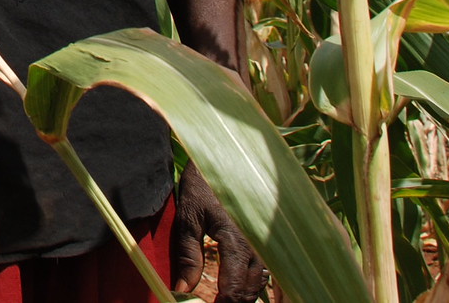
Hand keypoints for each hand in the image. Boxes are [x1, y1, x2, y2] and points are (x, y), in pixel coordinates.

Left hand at [171, 162, 263, 301]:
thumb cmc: (202, 187)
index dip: (226, 302)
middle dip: (236, 302)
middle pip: (250, 287)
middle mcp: (256, 243)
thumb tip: (182, 289)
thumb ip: (188, 254)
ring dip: (246, 296)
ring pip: (260, 281)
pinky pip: (266, 270)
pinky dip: (256, 284)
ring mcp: (263, 241)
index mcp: (236, 238)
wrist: (220, 159)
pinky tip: (245, 290)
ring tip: (228, 301)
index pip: (235, 283)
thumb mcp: (188, 218)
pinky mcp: (264, 238)